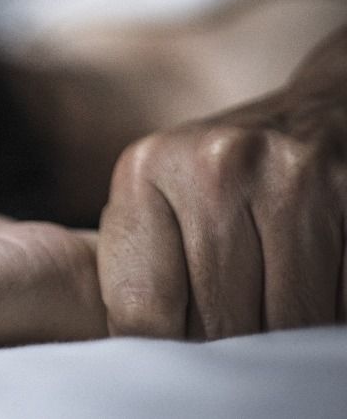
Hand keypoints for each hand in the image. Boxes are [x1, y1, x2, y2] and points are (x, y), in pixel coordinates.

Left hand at [98, 87, 346, 339]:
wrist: (317, 111)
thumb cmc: (223, 176)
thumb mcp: (161, 201)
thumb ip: (140, 272)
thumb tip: (142, 356)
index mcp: (147, 167)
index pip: (147, 310)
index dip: (167, 349)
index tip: (183, 352)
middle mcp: (218, 163)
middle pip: (220, 320)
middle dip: (228, 346)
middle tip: (231, 339)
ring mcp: (293, 176)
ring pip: (287, 319)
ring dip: (283, 337)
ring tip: (271, 317)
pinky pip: (337, 300)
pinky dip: (325, 314)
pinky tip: (313, 292)